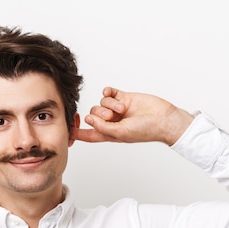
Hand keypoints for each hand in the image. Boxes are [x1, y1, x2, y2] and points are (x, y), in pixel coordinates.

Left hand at [71, 87, 194, 145]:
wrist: (163, 119)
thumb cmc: (145, 130)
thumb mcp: (120, 133)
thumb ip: (103, 127)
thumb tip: (88, 119)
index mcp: (109, 134)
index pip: (88, 134)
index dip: (76, 133)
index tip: (65, 131)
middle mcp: (111, 122)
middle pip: (93, 115)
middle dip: (100, 114)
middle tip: (113, 116)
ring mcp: (117, 109)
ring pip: (101, 103)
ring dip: (110, 105)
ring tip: (123, 110)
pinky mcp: (124, 97)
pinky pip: (108, 93)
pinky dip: (108, 93)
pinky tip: (112, 94)